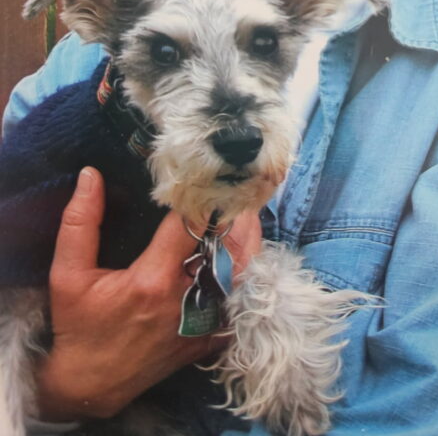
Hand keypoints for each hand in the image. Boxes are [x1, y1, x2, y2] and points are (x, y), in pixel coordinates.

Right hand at [36, 167, 261, 421]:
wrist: (91, 385)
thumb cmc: (80, 326)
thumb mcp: (68, 275)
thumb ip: (79, 223)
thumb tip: (91, 175)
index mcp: (153, 279)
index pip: (190, 224)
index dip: (200, 196)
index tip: (205, 174)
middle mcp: (186, 298)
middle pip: (228, 245)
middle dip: (234, 213)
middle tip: (238, 184)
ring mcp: (203, 320)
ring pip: (244, 271)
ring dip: (248, 239)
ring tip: (245, 211)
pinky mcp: (210, 336)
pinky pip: (242, 298)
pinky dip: (248, 272)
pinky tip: (245, 251)